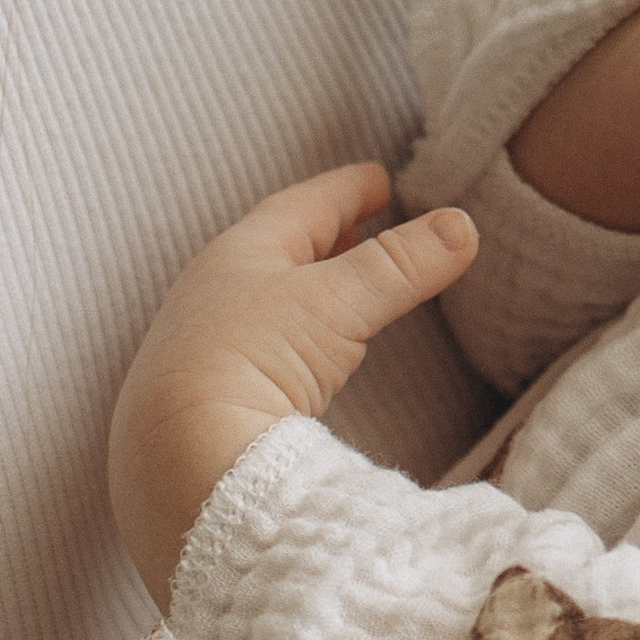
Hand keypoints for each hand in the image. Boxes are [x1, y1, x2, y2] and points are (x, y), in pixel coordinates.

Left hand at [107, 161, 475, 608]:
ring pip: (266, 300)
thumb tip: (462, 225)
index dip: (347, 190)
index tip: (380, 178)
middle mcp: (214, 294)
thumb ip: (400, 265)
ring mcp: (206, 348)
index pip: (302, 207)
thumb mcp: (336, 303)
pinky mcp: (209, 400)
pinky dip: (293, 337)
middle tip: (366, 222)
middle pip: (279, 250)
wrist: (178, 461)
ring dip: (308, 287)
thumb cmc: (249, 359)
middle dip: (326, 235)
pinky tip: (308, 357)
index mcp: (239, 254)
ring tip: (343, 286)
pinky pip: (258, 349)